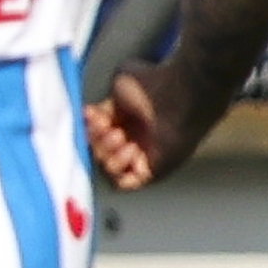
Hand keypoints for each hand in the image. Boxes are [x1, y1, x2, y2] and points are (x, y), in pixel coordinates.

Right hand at [86, 59, 187, 190]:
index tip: (91, 115)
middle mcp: (136, 140)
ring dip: (107, 154)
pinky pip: (124, 184)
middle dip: (98, 141)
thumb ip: (105, 99)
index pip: (97, 135)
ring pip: (109, 169)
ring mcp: (144, 157)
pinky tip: (129, 151)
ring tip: (120, 137)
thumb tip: (87, 111)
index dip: (90, 129)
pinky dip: (119, 170)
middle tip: (108, 127)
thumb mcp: (121, 84)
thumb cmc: (155, 85)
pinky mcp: (153, 172)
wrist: (179, 94)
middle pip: (99, 153)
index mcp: (128, 122)